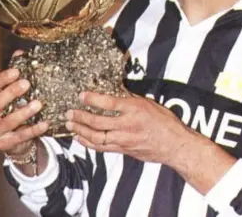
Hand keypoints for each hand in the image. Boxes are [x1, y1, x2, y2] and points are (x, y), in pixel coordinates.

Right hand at [0, 64, 48, 156]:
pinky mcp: (3, 145)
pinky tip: (45, 123)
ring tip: (38, 103)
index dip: (2, 79)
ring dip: (24, 112)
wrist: (11, 140)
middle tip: (27, 83)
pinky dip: (34, 130)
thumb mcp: (8, 93)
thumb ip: (12, 75)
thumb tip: (20, 52)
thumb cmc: (9, 110)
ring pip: (8, 121)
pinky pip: (20, 136)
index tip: (16, 71)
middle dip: (11, 93)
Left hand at [65, 92, 188, 165]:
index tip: (81, 95)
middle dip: (81, 117)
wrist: (173, 144)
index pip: (108, 103)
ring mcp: (124, 140)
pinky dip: (89, 143)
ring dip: (81, 130)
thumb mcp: (148, 103)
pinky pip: (102, 147)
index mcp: (134, 109)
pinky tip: (80, 138)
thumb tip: (115, 90)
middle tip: (69, 112)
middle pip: (98, 122)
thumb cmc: (164, 121)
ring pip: (97, 137)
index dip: (92, 99)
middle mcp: (127, 125)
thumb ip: (130, 98)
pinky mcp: (123, 150)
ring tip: (70, 124)